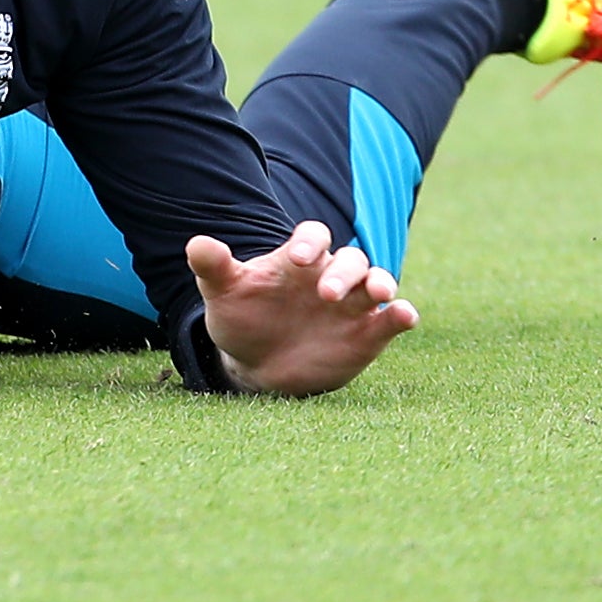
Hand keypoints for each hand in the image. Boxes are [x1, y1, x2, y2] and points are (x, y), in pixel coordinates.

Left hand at [185, 220, 417, 396]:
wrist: (257, 365)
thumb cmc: (242, 319)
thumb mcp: (223, 293)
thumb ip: (213, 268)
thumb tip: (196, 244)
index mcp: (298, 259)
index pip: (313, 236)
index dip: (309, 241)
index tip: (297, 257)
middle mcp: (330, 276)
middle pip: (350, 260)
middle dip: (343, 273)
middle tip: (326, 294)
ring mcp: (352, 305)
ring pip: (376, 282)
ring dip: (381, 284)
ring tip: (379, 293)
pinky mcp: (368, 334)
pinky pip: (390, 320)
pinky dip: (401, 314)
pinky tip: (405, 315)